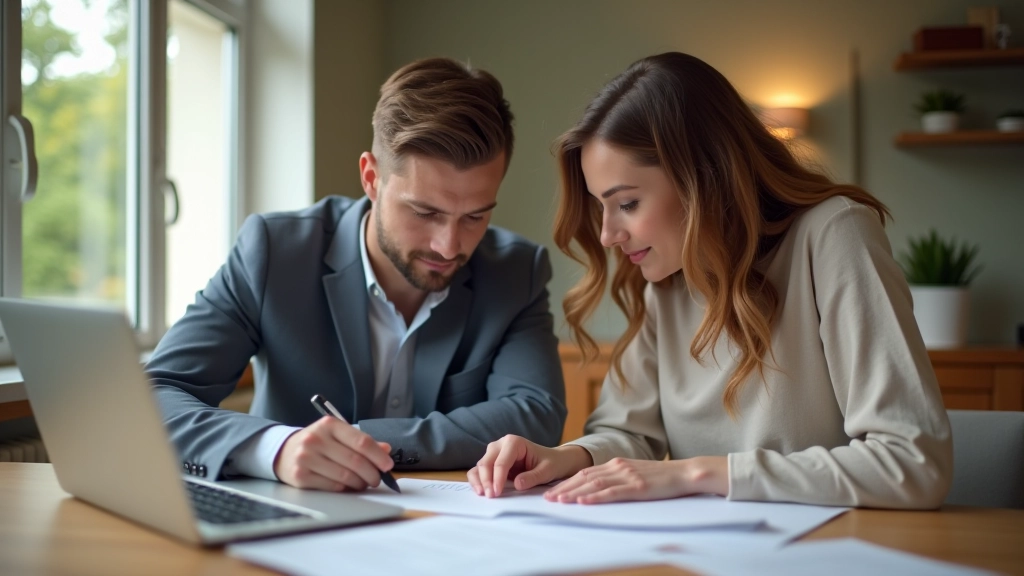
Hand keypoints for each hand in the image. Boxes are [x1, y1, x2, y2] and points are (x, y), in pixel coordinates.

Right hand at [273, 416, 393, 491]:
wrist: (283, 452)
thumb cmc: (317, 443)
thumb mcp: (337, 435)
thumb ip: (361, 441)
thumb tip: (385, 450)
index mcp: (329, 425)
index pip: (361, 441)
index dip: (378, 455)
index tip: (388, 465)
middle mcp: (316, 439)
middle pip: (356, 461)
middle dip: (372, 473)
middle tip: (377, 479)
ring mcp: (306, 458)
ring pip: (345, 476)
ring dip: (360, 483)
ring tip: (363, 483)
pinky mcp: (301, 476)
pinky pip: (332, 486)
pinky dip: (345, 489)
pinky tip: (347, 486)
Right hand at [467, 434, 593, 496]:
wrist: (553, 461)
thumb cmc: (551, 463)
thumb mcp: (547, 470)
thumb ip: (533, 477)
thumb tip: (517, 484)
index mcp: (514, 442)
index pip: (501, 461)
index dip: (498, 478)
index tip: (497, 493)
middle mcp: (501, 445)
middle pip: (486, 462)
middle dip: (486, 480)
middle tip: (490, 496)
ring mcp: (495, 453)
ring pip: (480, 466)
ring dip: (479, 480)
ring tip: (483, 494)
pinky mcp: (493, 463)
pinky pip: (479, 471)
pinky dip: (477, 480)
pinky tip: (480, 491)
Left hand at [542, 456, 727, 503]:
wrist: (685, 472)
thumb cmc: (661, 477)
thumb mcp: (635, 473)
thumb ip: (617, 477)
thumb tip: (598, 488)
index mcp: (616, 463)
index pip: (585, 473)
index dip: (567, 482)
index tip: (552, 492)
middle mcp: (618, 467)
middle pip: (584, 478)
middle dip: (564, 488)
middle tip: (547, 498)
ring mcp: (627, 476)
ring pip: (594, 485)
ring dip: (574, 493)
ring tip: (559, 501)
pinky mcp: (637, 487)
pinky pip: (612, 493)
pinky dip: (596, 498)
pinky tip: (584, 502)